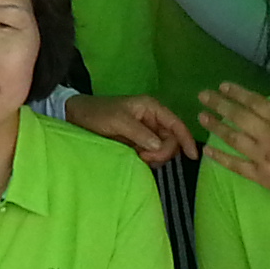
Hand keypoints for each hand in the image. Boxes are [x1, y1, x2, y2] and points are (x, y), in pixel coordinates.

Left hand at [66, 91, 190, 166]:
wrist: (76, 118)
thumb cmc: (97, 114)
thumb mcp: (118, 121)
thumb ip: (139, 133)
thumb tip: (159, 145)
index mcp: (151, 108)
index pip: (176, 124)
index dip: (186, 140)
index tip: (192, 157)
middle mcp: (152, 119)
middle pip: (172, 140)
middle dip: (163, 151)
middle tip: (144, 156)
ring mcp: (145, 132)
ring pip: (163, 149)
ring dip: (155, 156)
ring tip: (138, 156)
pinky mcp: (138, 143)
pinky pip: (151, 154)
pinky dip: (148, 159)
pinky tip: (137, 159)